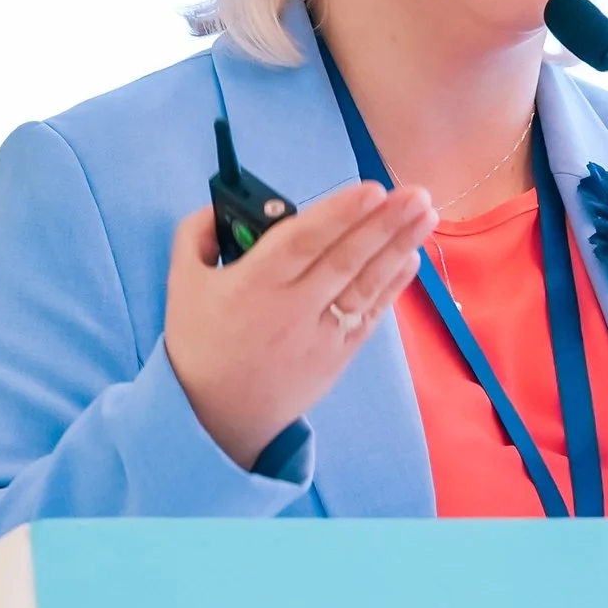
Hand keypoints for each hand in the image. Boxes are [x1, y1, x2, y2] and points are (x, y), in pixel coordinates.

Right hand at [162, 180, 436, 467]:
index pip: (302, 242)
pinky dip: (392, 285)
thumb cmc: (201, 342)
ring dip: (398, 247)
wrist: (219, 416)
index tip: (371, 190)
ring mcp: (320, 334)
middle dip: (384, 223)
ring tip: (426, 215)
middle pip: (344, 259)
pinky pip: (370, 314)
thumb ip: (195, 234)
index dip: (339, 215)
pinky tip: (411, 257)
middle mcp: (291, 308)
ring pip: (364, 284)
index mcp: (252, 285)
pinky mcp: (338, 354)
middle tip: (416, 194)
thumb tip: (220, 205)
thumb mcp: (182, 283)